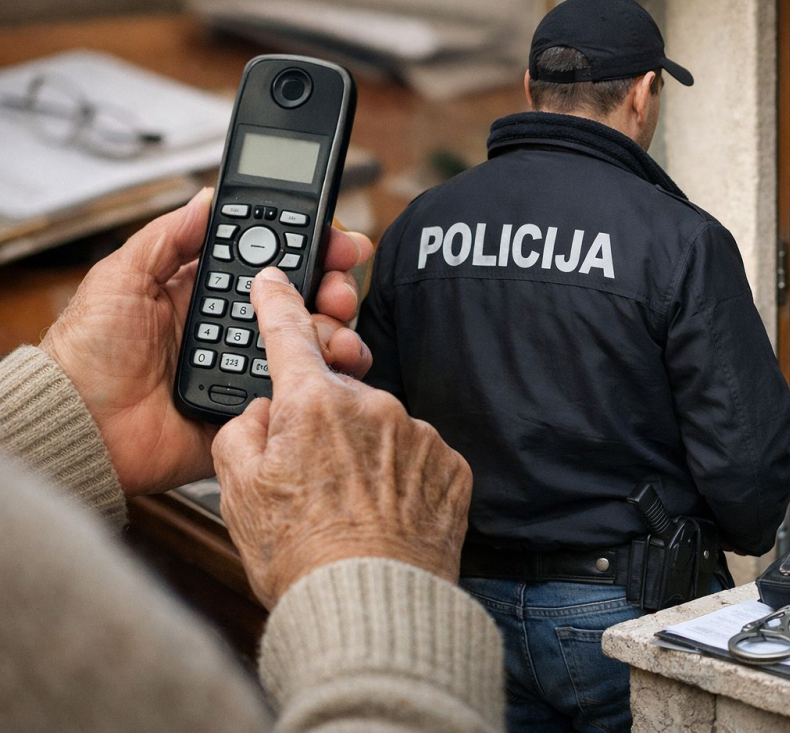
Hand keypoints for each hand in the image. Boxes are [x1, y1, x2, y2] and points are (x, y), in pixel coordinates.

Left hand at [38, 188, 373, 495]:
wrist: (82, 424)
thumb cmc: (88, 355)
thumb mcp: (120, 278)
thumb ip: (167, 238)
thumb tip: (207, 199)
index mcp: (210, 293)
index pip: (273, 263)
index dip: (310, 248)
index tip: (337, 241)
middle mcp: (238, 329)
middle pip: (306, 301)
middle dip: (334, 286)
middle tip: (339, 286)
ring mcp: (251, 369)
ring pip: (313, 344)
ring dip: (336, 330)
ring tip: (333, 326)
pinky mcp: (257, 408)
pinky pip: (303, 393)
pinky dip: (325, 378)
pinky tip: (329, 364)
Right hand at [213, 268, 472, 607]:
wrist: (374, 608)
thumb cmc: (302, 557)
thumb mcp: (238, 493)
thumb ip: (242, 433)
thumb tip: (263, 412)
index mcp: (313, 404)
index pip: (290, 336)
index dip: (278, 304)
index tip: (276, 282)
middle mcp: (374, 406)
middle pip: (339, 397)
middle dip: (323, 425)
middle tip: (311, 481)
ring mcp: (418, 435)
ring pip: (382, 429)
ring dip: (365, 454)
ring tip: (350, 510)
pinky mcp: (451, 467)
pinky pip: (418, 458)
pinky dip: (402, 477)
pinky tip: (385, 514)